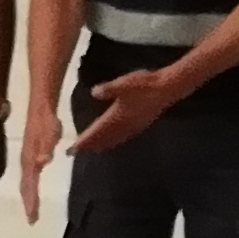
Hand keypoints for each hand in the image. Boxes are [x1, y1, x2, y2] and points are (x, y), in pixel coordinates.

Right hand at [16, 108, 57, 221]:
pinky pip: (29, 176)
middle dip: (28, 203)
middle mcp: (26, 160)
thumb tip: (43, 162)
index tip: (32, 218)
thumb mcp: (50, 130)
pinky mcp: (31, 154)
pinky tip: (33, 189)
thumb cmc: (47, 118)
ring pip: (26, 182)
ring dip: (28, 196)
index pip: (30, 184)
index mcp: (30, 158)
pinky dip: (30, 186)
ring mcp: (28, 157)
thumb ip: (47, 145)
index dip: (31, 201)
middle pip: (26, 186)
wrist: (40, 105)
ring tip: (31, 210)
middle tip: (32, 219)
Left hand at [67, 67, 183, 159]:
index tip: (71, 150)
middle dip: (90, 146)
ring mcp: (133, 126)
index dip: (84, 141)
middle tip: (76, 153)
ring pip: (114, 140)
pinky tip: (114, 140)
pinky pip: (123, 137)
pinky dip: (114, 141)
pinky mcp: (140, 124)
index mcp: (116, 117)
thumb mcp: (121, 84)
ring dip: (102, 145)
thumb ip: (107, 90)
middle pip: (104, 139)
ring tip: (92, 149)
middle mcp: (124, 125)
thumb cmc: (143, 85)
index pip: (96, 132)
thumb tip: (94, 93)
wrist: (166, 88)